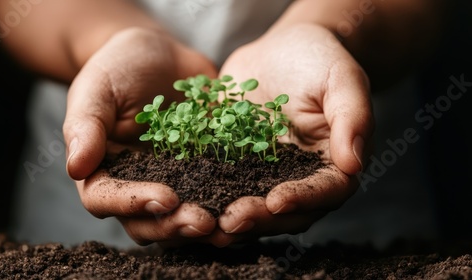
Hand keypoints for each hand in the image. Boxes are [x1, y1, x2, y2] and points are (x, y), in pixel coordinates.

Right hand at [63, 27, 218, 244]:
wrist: (160, 55)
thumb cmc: (119, 67)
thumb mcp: (97, 88)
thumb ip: (85, 126)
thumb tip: (76, 168)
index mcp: (102, 170)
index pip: (106, 199)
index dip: (134, 203)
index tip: (166, 197)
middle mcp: (135, 184)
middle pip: (147, 221)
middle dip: (174, 226)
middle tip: (204, 223)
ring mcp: (171, 181)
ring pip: (180, 218)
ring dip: (203, 226)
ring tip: (229, 225)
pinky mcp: (202, 172)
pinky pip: (214, 194)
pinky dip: (229, 203)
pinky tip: (251, 203)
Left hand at [201, 23, 373, 246]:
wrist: (280, 52)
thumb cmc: (318, 60)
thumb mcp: (341, 78)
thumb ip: (352, 117)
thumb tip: (354, 163)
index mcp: (331, 164)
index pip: (324, 192)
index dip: (302, 200)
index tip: (276, 201)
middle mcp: (297, 178)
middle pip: (283, 212)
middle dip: (258, 219)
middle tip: (230, 221)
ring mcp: (263, 175)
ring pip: (249, 205)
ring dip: (228, 218)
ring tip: (203, 224)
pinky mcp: (233, 165)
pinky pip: (219, 183)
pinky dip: (203, 195)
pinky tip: (183, 202)